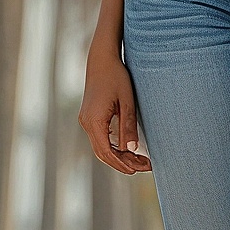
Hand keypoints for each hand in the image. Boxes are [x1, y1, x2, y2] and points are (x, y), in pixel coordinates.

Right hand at [81, 45, 151, 173]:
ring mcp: (86, 120)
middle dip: (123, 163)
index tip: (138, 169)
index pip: (107, 152)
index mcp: (94, 121)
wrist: (101, 60)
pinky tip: (127, 149)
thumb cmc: (116, 77)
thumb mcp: (127, 101)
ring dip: (118, 156)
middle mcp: (86, 123)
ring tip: (138, 160)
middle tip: (144, 166)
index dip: (122, 163)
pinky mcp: (89, 117)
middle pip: (103, 153)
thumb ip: (128, 126)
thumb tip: (132, 149)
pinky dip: (113, 147)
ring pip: (101, 147)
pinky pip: (100, 139)